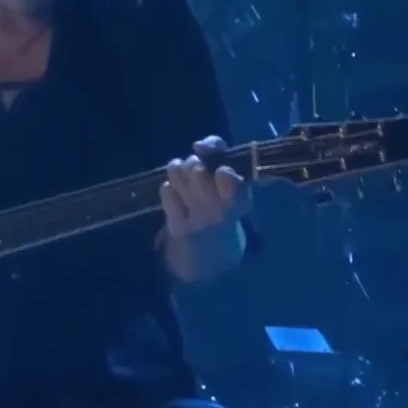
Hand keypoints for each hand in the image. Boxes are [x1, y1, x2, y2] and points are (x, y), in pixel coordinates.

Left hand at [159, 136, 248, 282]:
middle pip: (198, 172)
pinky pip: (168, 195)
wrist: (213, 264)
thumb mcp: (234, 191)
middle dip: (193, 163)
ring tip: (182, 174)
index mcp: (239, 202)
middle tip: (194, 169)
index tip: (218, 170)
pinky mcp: (178, 229)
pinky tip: (174, 192)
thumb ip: (220, 157)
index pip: (229, 179)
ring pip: (182, 178)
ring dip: (179, 171)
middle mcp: (220, 212)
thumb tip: (200, 144)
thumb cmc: (224, 216)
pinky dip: (169, 188)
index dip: (219, 168)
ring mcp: (197, 221)